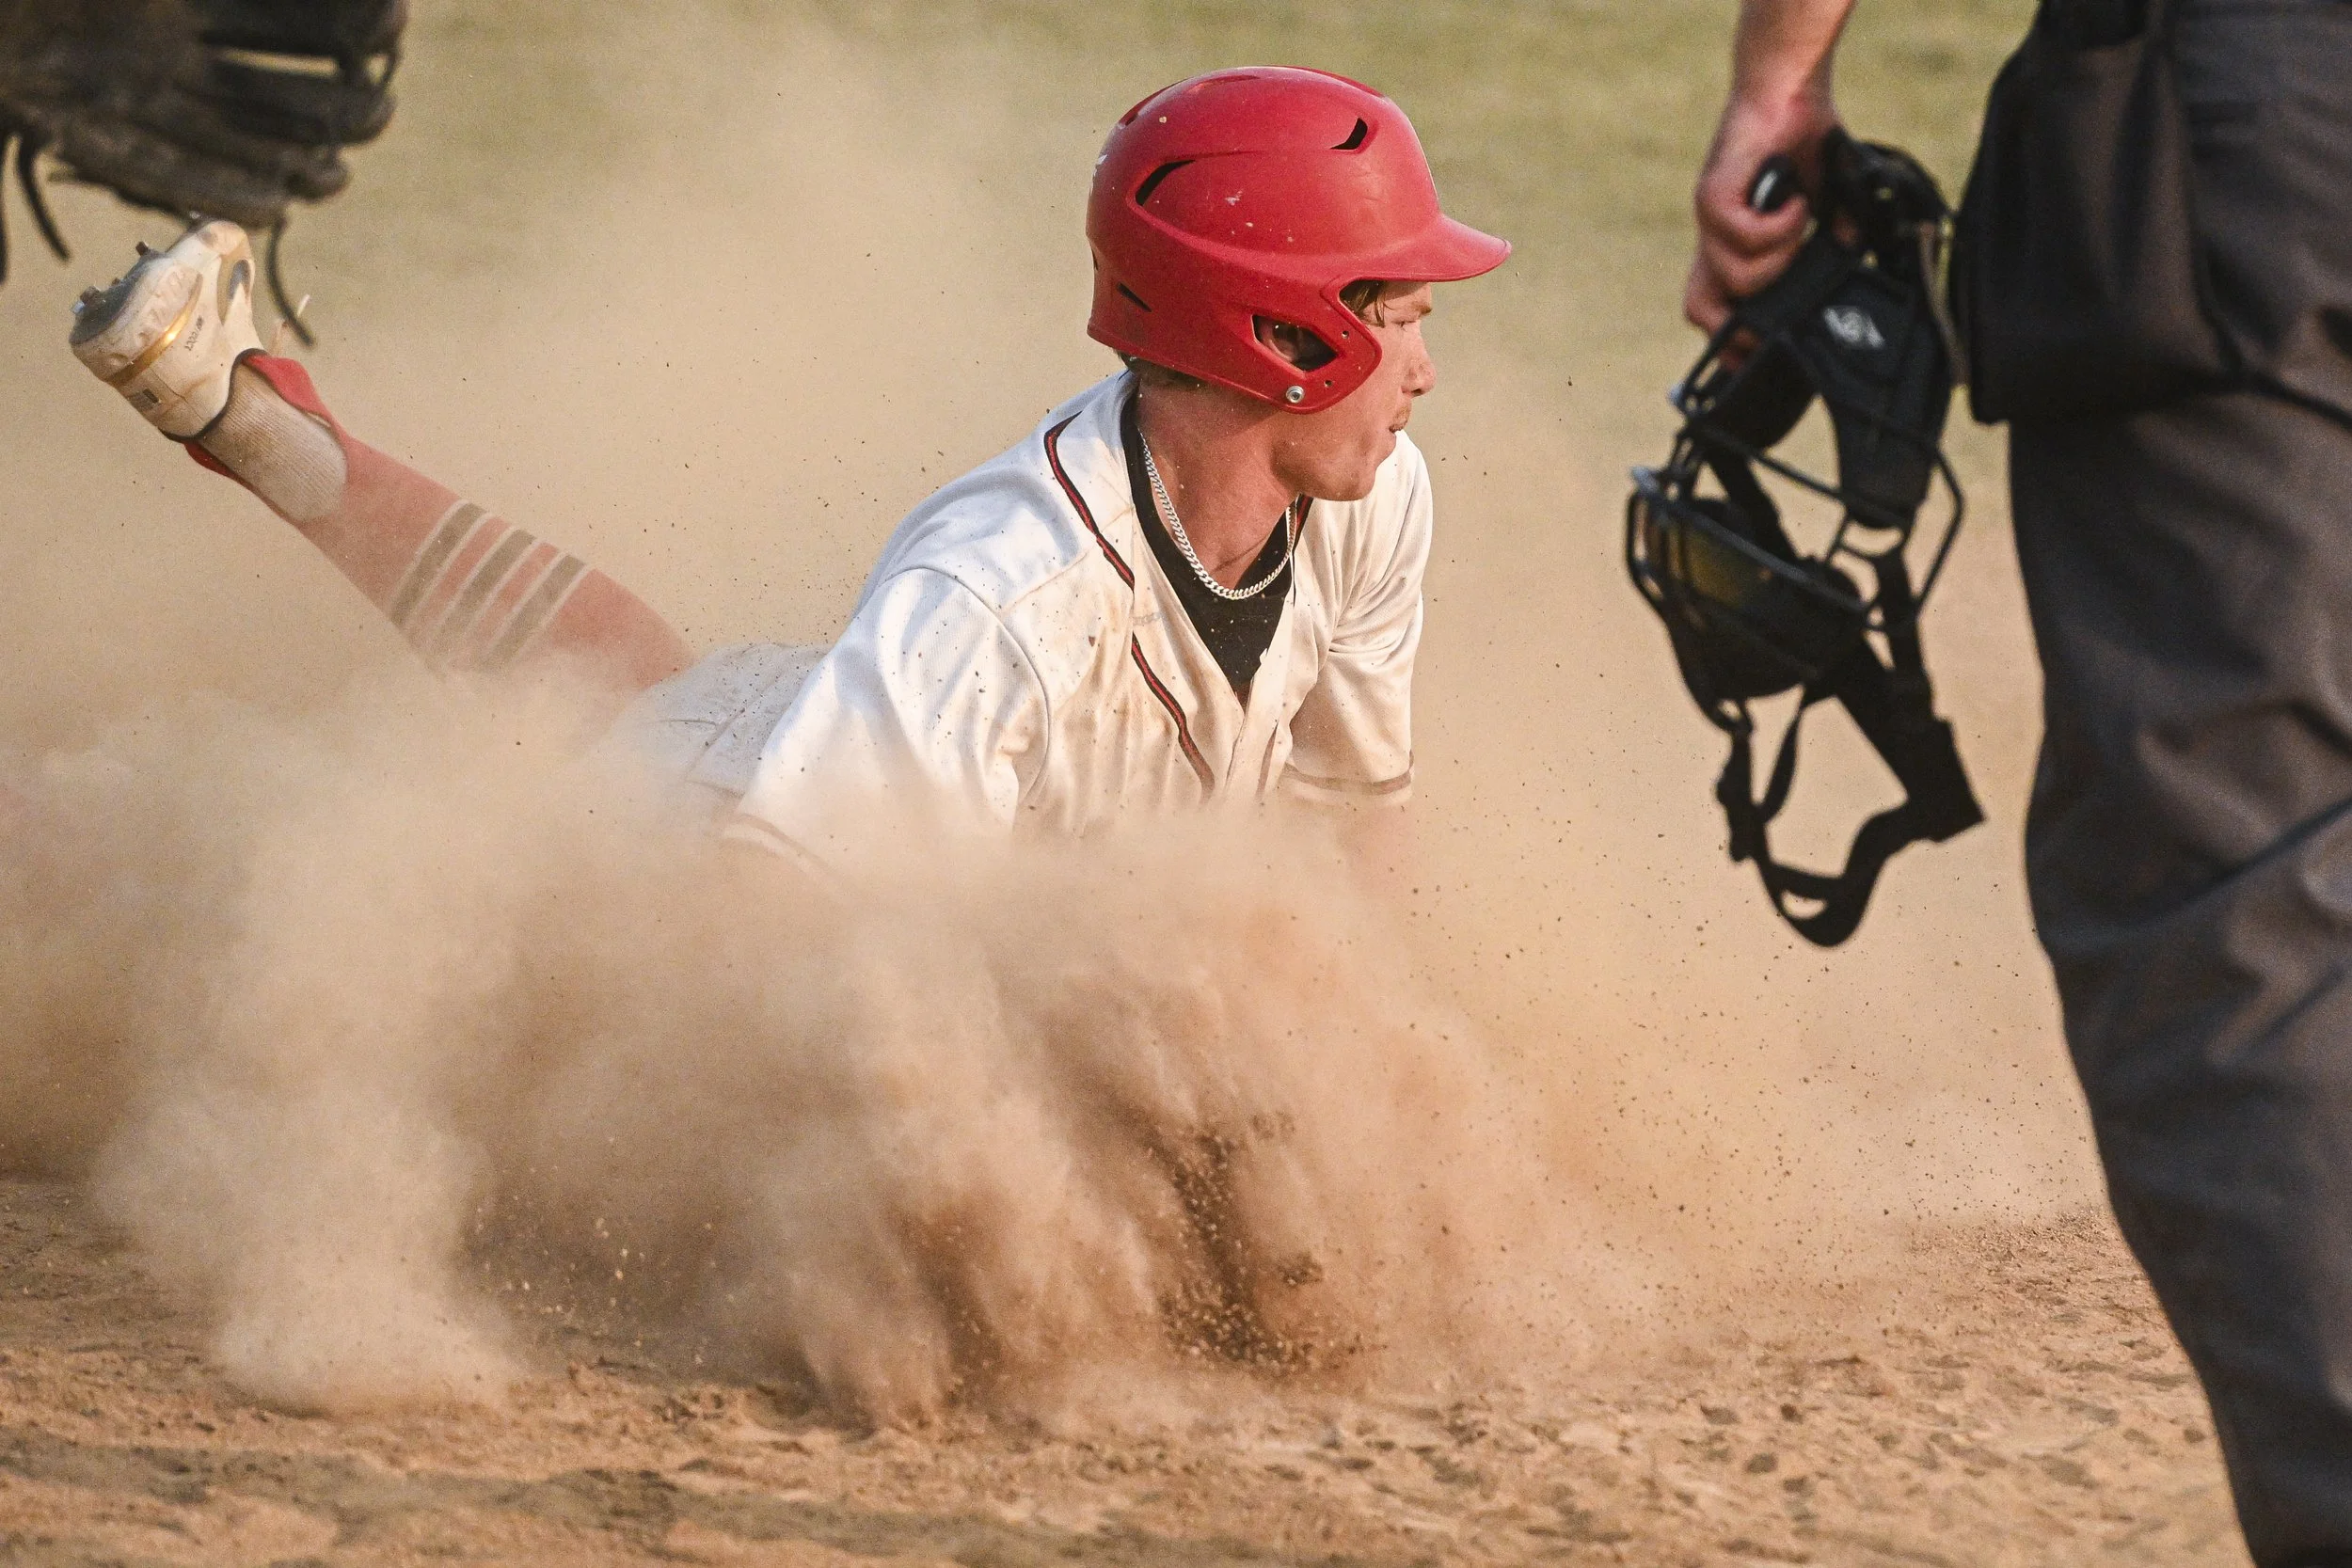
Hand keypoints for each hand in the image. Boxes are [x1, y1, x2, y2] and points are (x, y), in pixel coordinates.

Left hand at [1684, 90, 1840, 334]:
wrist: (1788, 93)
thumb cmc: (1804, 149)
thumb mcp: (1826, 213)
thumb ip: (1831, 249)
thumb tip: (1851, 281)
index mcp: (1732, 250)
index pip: (1711, 312)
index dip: (1730, 343)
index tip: (1762, 356)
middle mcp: (1713, 240)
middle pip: (1700, 308)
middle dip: (1742, 323)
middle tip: (1780, 310)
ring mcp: (1709, 220)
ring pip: (1737, 277)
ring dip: (1779, 259)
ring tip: (1799, 226)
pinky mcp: (1712, 194)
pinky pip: (1742, 235)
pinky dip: (1779, 226)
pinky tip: (1794, 203)